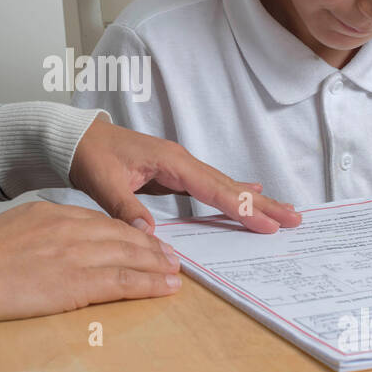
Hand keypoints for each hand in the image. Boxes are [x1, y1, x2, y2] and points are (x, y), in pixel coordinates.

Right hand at [0, 201, 183, 329]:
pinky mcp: (78, 282)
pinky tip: (167, 288)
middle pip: (120, 234)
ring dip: (157, 264)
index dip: (124, 232)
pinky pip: (125, 282)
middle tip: (169, 255)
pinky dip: (150, 284)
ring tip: (175, 272)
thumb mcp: (7, 233)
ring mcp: (75, 254)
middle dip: (149, 245)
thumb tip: (45, 253)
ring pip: (129, 255)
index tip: (139, 240)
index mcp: (49, 213)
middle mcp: (67, 227)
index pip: (98, 221)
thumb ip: (34, 237)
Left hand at [68, 114, 301, 233]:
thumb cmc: (88, 154)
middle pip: (229, 184)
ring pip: (223, 184)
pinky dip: (233, 191)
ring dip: (253, 198)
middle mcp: (181, 161)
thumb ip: (125, 207)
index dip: (242, 206)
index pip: (214, 188)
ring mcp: (179, 166)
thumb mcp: (102, 181)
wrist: (75, 137)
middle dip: (262, 202)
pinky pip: (210, 185)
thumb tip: (149, 234)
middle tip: (295, 218)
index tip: (268, 223)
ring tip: (283, 210)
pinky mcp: (173, 173)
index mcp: (170, 161)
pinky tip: (251, 191)